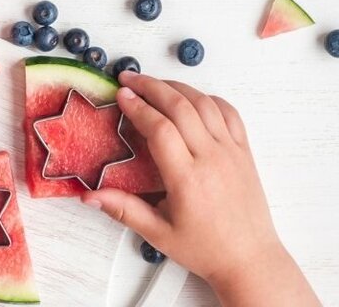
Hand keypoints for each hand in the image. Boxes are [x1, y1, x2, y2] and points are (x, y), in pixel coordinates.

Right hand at [81, 71, 319, 305]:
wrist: (250, 259)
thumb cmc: (205, 248)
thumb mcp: (158, 234)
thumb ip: (123, 210)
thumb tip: (89, 196)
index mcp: (187, 179)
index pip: (160, 129)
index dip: (138, 107)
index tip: (121, 95)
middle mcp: (212, 159)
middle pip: (180, 107)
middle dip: (152, 86)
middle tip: (129, 79)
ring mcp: (232, 152)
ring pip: (205, 104)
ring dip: (178, 87)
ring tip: (154, 83)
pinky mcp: (244, 152)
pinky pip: (229, 113)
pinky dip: (208, 98)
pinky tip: (191, 98)